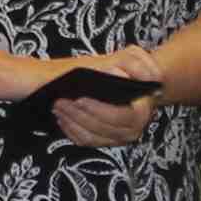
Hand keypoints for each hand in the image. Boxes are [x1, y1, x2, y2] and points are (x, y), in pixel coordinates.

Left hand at [50, 47, 168, 149]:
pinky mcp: (106, 141)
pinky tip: (62, 117)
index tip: (80, 98)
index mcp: (142, 110)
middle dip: (79, 115)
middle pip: (102, 128)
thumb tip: (116, 74)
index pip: (120, 116)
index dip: (99, 109)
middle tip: (60, 101)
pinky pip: (87, 141)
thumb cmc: (132, 70)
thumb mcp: (136, 59)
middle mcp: (133, 128)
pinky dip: (72, 130)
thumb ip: (133, 64)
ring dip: (72, 121)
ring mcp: (119, 137)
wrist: (135, 81)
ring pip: (92, 136)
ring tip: (58, 106)